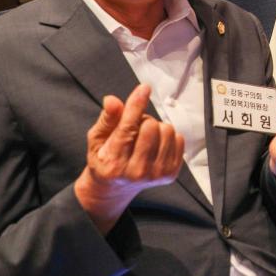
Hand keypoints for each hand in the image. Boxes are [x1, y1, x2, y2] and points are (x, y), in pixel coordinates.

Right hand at [74, 84, 184, 232]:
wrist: (115, 188)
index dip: (136, 104)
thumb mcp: (96, 139)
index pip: (127, 128)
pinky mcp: (171, 174)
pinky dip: (168, 137)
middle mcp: (136, 172)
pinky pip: (179, 139)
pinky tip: (155, 146)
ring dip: (156, 128)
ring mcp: (155, 174)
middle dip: (143, 120)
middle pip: (151, 125)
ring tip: (144, 138)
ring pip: (167, 130)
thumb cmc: (105, 158)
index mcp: (113, 163)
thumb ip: (106, 119)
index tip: (144, 87)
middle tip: (134, 129)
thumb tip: (112, 100)